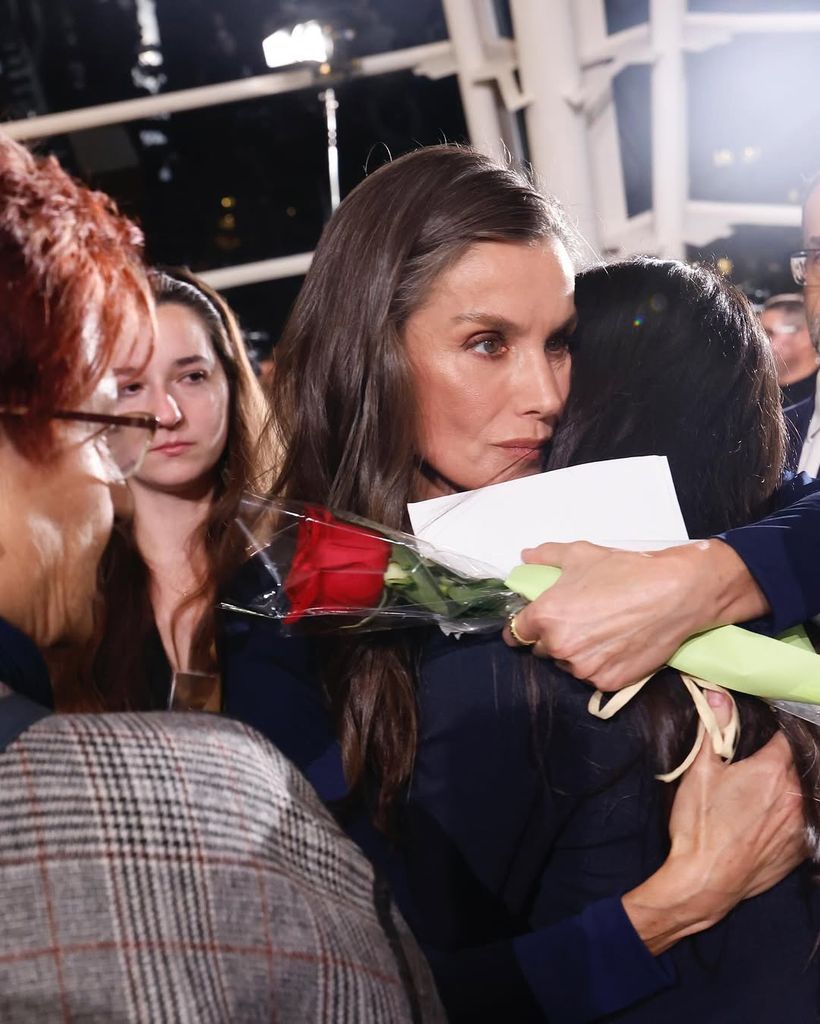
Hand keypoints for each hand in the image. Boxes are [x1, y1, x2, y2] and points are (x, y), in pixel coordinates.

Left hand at [503, 539, 767, 690]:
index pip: (516, 633)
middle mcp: (559, 646)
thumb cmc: (626, 571)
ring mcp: (583, 668)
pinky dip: (599, 664)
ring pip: (568, 665)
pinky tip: (616, 645)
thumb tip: (526, 556)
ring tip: (601, 631)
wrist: (675, 593)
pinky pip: (593, 676)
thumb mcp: (580, 554)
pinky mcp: (607, 682)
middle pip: (542, 649)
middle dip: (554, 637)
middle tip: (578, 620)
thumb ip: (546, 556)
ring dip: (576, 653)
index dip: (524, 627)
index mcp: (545, 616)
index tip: (533, 624)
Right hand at [623, 692, 805, 953]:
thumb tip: (718, 695)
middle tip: (757, 760)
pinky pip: (804, 820)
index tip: (762, 729)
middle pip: (798, 763)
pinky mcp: (801, 849)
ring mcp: (801, 824)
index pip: (787, 735)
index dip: (775, 728)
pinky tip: (768, 815)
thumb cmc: (699, 824)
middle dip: (781, 757)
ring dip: (788, 786)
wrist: (706, 881)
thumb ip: (712, 729)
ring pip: (804, 792)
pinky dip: (792, 812)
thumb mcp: (699, 771)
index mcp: (772, 771)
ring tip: (762, 790)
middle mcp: (796, 795)